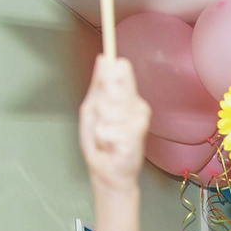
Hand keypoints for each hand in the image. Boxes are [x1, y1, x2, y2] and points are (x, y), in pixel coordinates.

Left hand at [77, 54, 149, 193]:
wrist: (107, 171)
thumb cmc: (101, 142)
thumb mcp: (92, 108)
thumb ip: (98, 85)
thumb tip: (103, 59)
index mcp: (127, 96)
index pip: (121, 70)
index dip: (112, 71)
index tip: (109, 74)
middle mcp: (137, 106)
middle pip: (113, 87)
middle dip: (100, 103)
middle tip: (102, 119)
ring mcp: (138, 121)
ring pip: (107, 110)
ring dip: (100, 124)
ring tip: (105, 135)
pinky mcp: (135, 137)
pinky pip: (107, 129)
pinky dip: (102, 138)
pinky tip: (110, 145)